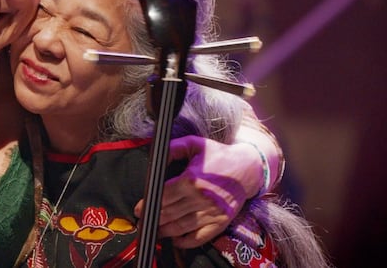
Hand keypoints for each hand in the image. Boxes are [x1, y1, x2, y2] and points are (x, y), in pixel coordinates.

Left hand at [133, 135, 262, 247]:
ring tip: (155, 231)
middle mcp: (200, 198)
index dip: (148, 204)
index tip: (139, 209)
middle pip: (169, 214)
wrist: (247, 168)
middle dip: (153, 219)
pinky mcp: (220, 222)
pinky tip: (176, 240)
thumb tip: (156, 158)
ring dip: (165, 232)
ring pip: (181, 227)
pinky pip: (200, 237)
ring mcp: (211, 212)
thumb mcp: (194, 144)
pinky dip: (186, 242)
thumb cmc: (218, 155)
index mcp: (191, 180)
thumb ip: (173, 149)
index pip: (163, 196)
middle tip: (143, 221)